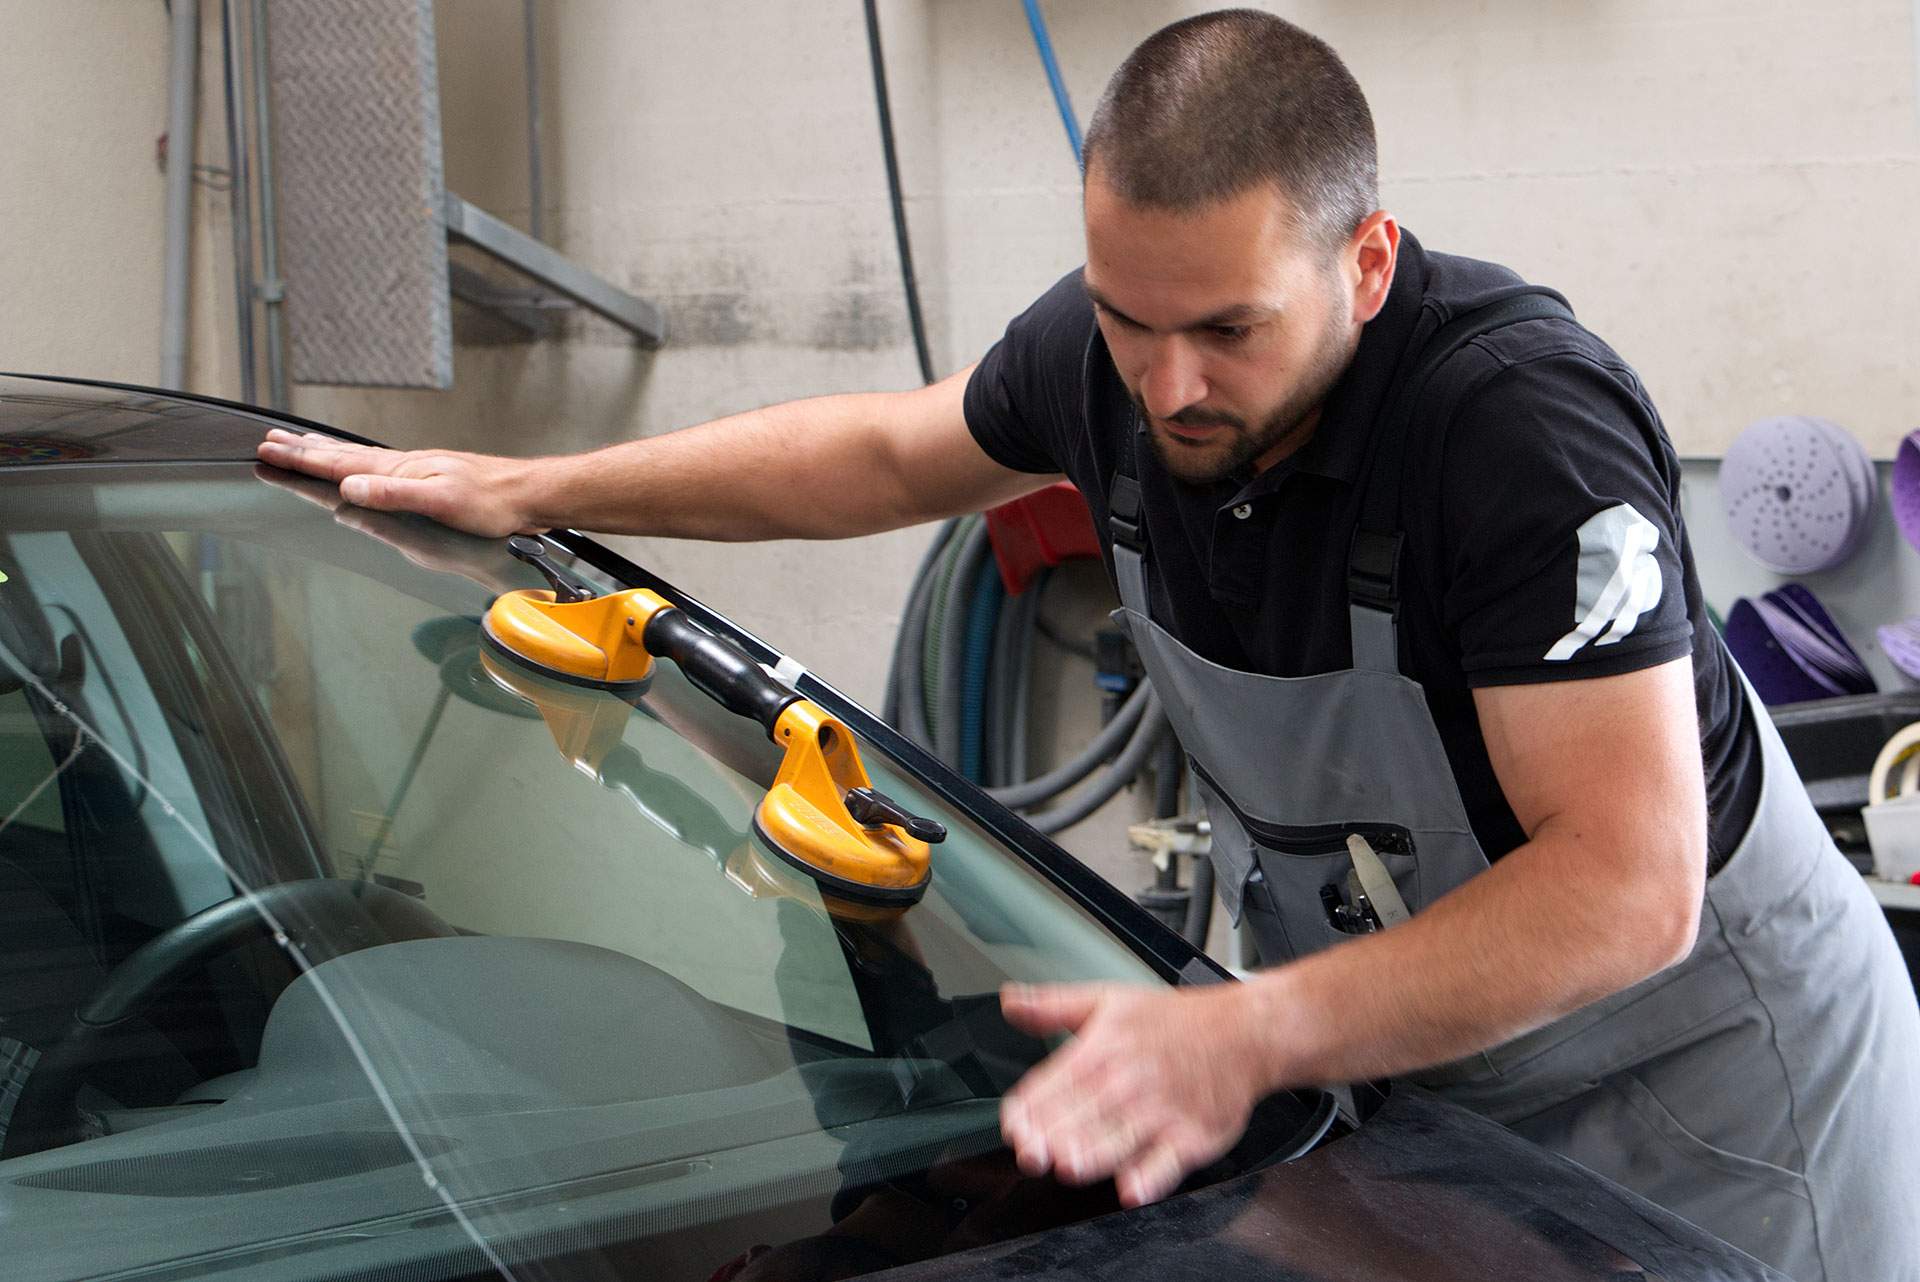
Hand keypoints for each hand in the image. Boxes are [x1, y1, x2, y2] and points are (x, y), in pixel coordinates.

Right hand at [256, 428, 539, 537]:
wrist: (526, 494)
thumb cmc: (491, 502)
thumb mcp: (439, 501)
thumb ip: (393, 494)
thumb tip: (349, 486)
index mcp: (398, 469)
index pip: (337, 463)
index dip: (301, 459)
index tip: (268, 450)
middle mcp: (402, 465)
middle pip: (341, 454)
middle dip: (302, 449)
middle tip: (270, 440)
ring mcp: (414, 470)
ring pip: (357, 457)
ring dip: (325, 450)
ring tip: (301, 443)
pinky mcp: (427, 478)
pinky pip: (377, 465)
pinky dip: (355, 461)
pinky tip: (358, 465)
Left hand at [998, 980, 1262, 1207]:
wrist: (1244, 1033)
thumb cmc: (1173, 1021)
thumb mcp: (1107, 1000)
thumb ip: (1051, 1007)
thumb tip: (1009, 1002)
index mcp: (1103, 1049)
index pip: (1056, 1082)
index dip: (1030, 1108)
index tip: (1013, 1126)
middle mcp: (1130, 1081)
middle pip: (1084, 1114)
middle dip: (1054, 1136)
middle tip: (1031, 1154)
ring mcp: (1163, 1112)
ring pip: (1120, 1139)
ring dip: (1094, 1153)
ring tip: (1069, 1165)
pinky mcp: (1193, 1137)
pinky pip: (1169, 1162)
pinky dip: (1151, 1177)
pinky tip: (1132, 1188)